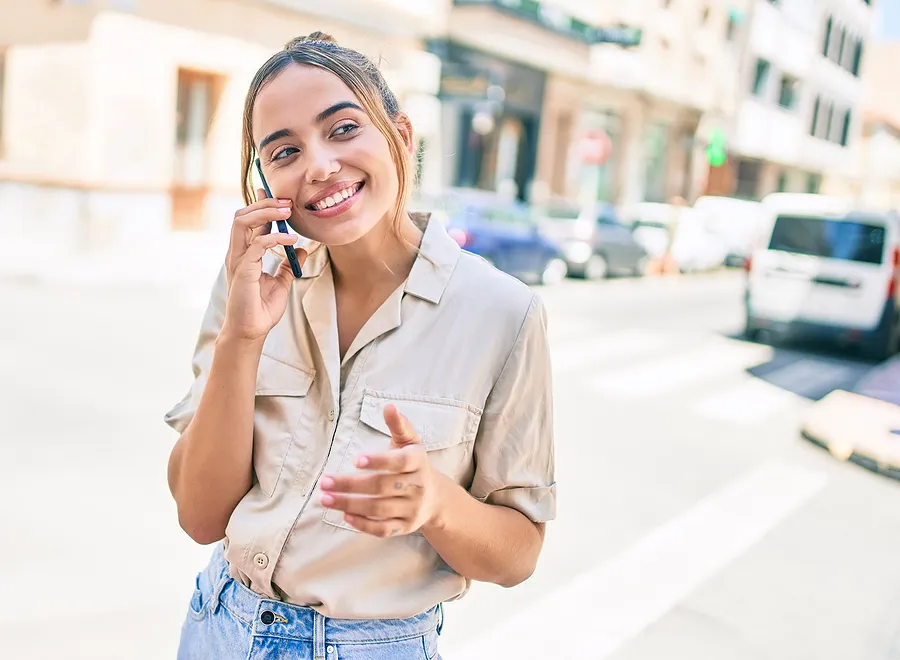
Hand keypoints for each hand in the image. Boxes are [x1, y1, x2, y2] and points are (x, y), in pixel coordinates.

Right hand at [222, 190, 308, 340]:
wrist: (251, 331)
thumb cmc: (261, 309)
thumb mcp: (281, 282)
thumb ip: (288, 264)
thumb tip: (302, 250)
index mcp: (244, 254)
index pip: (248, 221)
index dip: (260, 205)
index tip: (276, 194)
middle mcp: (237, 253)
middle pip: (242, 215)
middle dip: (264, 204)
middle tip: (287, 203)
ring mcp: (237, 260)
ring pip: (242, 222)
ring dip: (265, 213)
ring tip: (286, 212)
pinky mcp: (243, 269)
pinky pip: (257, 244)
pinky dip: (275, 238)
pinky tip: (291, 240)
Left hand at [320, 404, 440, 537]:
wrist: (436, 498)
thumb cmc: (414, 465)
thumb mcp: (410, 443)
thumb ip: (399, 425)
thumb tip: (389, 406)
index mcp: (418, 461)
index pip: (400, 462)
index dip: (379, 461)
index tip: (355, 460)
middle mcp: (417, 486)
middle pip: (382, 487)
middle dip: (351, 485)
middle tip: (325, 482)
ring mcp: (412, 509)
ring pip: (378, 509)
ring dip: (350, 505)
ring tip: (326, 499)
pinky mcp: (404, 527)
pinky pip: (383, 529)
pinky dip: (363, 524)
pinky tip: (344, 515)